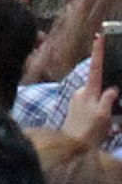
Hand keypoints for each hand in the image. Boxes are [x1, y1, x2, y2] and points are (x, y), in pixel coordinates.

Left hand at [65, 32, 118, 147]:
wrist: (72, 147)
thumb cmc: (88, 132)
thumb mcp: (103, 116)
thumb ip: (108, 99)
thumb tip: (113, 88)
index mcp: (89, 92)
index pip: (95, 68)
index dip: (98, 52)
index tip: (99, 36)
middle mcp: (82, 93)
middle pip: (98, 86)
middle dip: (107, 94)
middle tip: (110, 115)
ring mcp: (78, 101)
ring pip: (96, 98)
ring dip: (104, 107)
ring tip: (108, 126)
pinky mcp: (77, 110)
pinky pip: (92, 107)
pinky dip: (99, 113)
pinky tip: (103, 128)